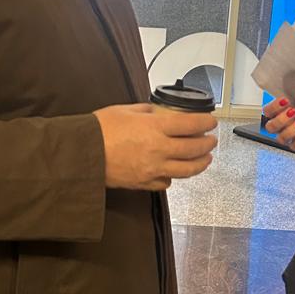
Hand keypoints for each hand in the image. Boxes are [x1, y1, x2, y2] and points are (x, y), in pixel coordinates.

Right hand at [94, 104, 217, 190]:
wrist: (83, 154)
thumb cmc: (99, 130)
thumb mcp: (125, 110)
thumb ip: (146, 111)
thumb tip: (157, 113)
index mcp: (155, 128)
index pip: (190, 125)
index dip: (205, 123)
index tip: (211, 121)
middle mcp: (158, 149)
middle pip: (194, 149)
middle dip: (207, 144)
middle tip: (211, 140)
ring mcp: (153, 169)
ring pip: (187, 170)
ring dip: (200, 164)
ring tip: (205, 159)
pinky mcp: (144, 183)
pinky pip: (166, 182)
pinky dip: (173, 177)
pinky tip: (174, 172)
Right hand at [263, 95, 294, 151]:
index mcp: (277, 112)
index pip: (267, 111)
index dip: (274, 107)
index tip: (286, 100)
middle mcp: (279, 125)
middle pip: (270, 127)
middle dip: (281, 120)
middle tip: (293, 112)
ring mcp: (286, 135)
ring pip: (281, 138)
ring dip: (291, 130)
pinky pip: (294, 145)